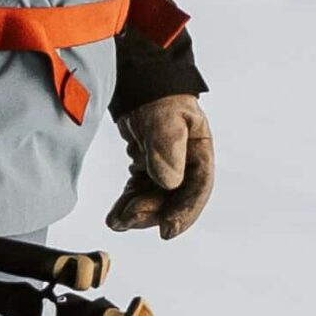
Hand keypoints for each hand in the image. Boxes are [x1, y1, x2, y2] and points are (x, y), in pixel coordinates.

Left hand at [107, 93, 213, 237]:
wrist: (137, 86)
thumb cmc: (156, 99)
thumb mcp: (164, 119)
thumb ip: (167, 148)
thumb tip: (170, 183)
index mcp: (200, 152)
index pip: (197, 187)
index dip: (184, 211)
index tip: (167, 229)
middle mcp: (187, 164)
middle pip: (174, 198)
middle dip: (153, 213)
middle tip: (130, 221)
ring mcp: (167, 168)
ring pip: (155, 199)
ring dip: (137, 213)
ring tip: (116, 223)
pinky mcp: (147, 169)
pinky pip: (139, 192)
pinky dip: (127, 204)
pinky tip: (114, 217)